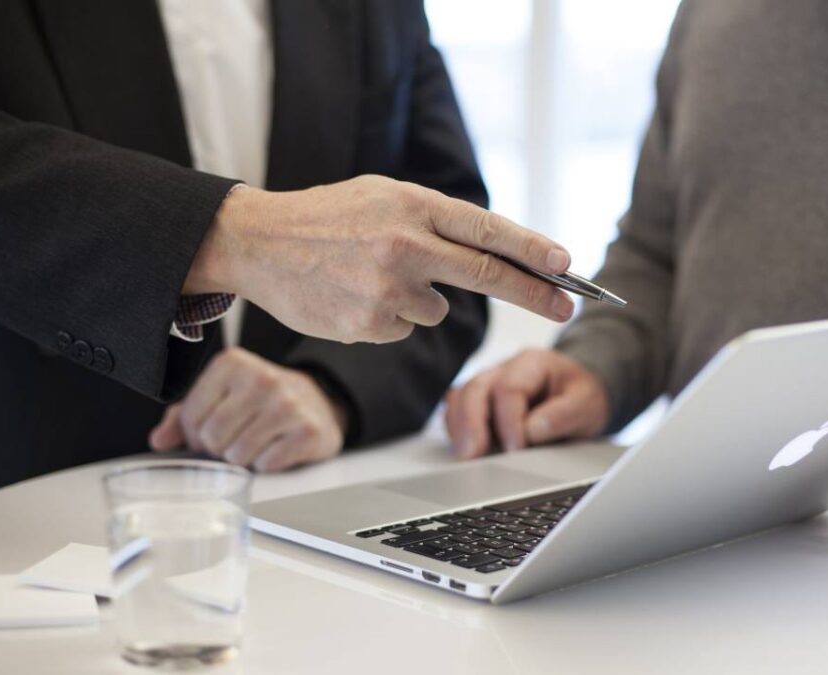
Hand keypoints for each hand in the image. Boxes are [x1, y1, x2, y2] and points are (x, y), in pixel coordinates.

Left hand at [148, 348, 346, 471]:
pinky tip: (276, 448)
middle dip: (218, 448)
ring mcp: (288, 404)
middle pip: (213, 438)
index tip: (211, 430)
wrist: (317, 402)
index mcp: (232, 363)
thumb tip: (159, 441)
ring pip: (238, 455)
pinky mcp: (308, 431)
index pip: (190, 417)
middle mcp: (262, 378)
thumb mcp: (220, 397)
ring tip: (255, 442)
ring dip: (242, 459)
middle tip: (234, 440)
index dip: (195, 434)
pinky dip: (266, 464)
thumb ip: (183, 416)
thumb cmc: (259, 401)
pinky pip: (266, 464)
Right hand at [184, 176, 575, 343]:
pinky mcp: (369, 324)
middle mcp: (405, 245)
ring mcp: (387, 288)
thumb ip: (434, 220)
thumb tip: (493, 252)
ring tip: (372, 275)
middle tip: (569, 305)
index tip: (567, 265)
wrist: (258, 242)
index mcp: (412, 205)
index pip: (488, 230)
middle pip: (488, 275)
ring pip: (437, 309)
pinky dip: (389, 317)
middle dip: (535, 293)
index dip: (533, 250)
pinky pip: (404, 327)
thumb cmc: (328, 217)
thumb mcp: (383, 196)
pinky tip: (355, 294)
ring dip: (420, 299)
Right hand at [444, 348, 609, 457]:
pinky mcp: (480, 402)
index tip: (516, 449)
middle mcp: (504, 369)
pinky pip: (457, 410)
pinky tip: (464, 448)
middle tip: (471, 454)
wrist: (580, 395)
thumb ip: (563, 415)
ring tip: (464, 455)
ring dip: (459, 427)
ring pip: (460, 397)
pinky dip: (456, 428)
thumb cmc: (581, 397)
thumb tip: (532, 430)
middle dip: (471, 423)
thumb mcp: (587, 404)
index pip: (509, 388)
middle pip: (475, 389)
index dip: (509, 421)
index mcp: (532, 363)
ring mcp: (489, 384)